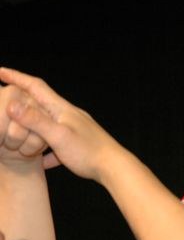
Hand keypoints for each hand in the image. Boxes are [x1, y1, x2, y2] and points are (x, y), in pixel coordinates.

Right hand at [0, 67, 121, 180]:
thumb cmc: (88, 152)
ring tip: (20, 131)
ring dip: (33, 126)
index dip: (16, 77)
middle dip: (22, 99)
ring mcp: (75, 130)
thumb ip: (35, 120)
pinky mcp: (79, 145)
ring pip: (48, 125)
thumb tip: (11, 104)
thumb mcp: (58, 135)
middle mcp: (68, 116)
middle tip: (6, 97)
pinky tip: (41, 162)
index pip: (35, 87)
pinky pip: (58, 145)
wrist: (115, 168)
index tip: (0, 71)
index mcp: (62, 109)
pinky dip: (47, 151)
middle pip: (41, 103)